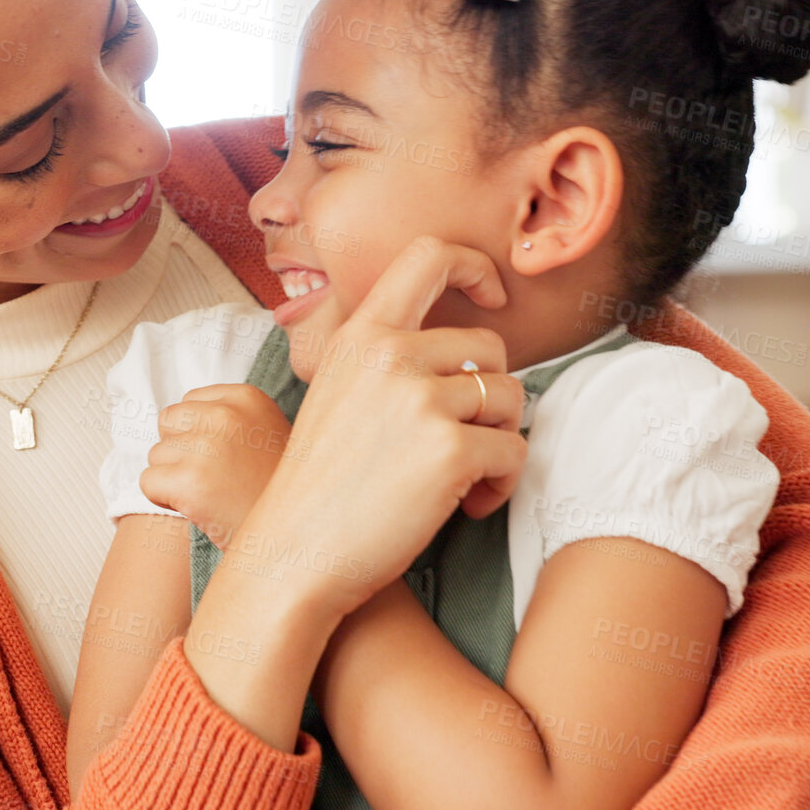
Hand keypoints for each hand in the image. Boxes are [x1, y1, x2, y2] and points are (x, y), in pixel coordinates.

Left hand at [139, 383, 291, 547]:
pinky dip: (163, 499)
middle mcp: (225, 414)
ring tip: (211, 495)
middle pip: (167, 423)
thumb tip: (177, 419)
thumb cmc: (275, 490)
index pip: (188, 403)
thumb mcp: (265, 434)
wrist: (296, 535)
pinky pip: (148, 482)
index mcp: (245, 398)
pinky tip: (197, 508)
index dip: (197, 434)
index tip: (224, 458)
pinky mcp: (189, 482)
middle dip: (180, 451)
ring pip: (156, 454)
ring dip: (174, 478)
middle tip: (213, 478)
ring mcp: (206, 447)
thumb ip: (227, 418)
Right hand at [238, 236, 528, 617]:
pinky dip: (501, 483)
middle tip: (462, 442)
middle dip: (490, 397)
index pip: (429, 255)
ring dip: (499, 441)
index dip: (475, 267)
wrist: (295, 554)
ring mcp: (420, 399)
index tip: (492, 295)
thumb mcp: (337, 393)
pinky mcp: (450, 449)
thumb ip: (385, 359)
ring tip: (463, 478)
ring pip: (509, 398)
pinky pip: (514, 450)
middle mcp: (390, 355)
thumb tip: (463, 354)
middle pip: (490, 347)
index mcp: (360, 335)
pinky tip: (466, 505)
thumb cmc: (321, 486)